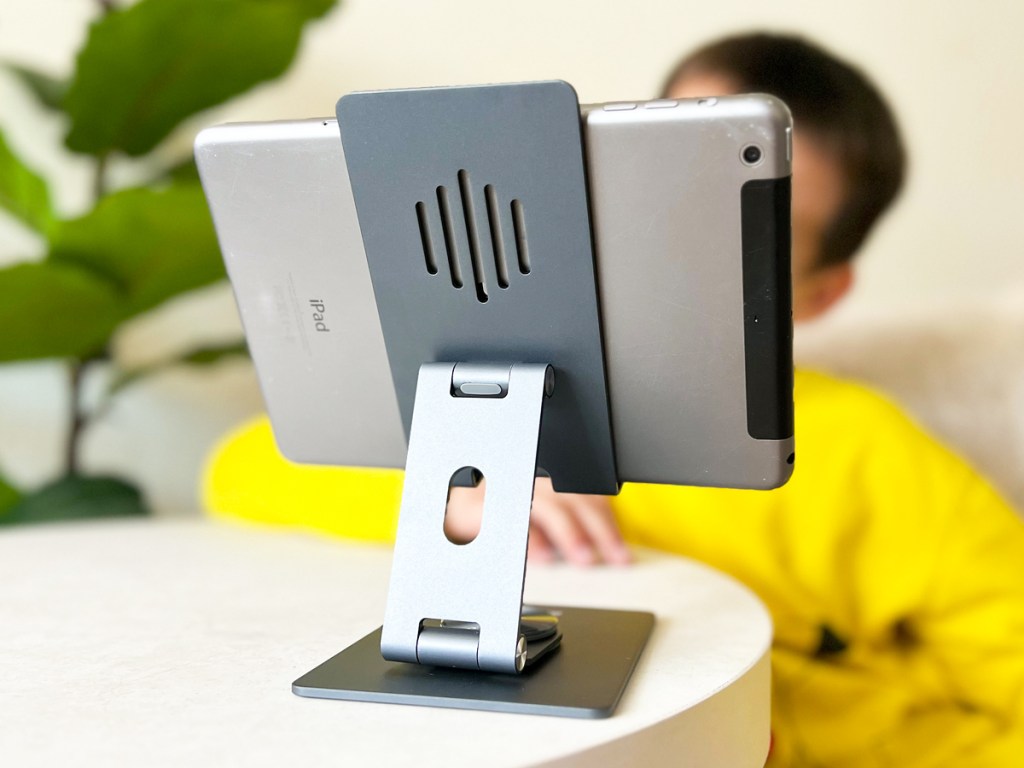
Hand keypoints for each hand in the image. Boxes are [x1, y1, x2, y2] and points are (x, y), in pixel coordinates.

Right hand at [444, 477, 629, 565]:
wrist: (440, 512)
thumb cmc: (494, 515)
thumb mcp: (535, 516)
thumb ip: (564, 525)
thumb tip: (603, 552)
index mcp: (544, 477)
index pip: (584, 492)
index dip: (606, 523)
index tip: (621, 553)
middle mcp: (523, 478)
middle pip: (568, 495)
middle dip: (593, 527)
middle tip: (612, 556)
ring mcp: (499, 490)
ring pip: (543, 502)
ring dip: (567, 532)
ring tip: (584, 557)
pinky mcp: (473, 506)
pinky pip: (504, 519)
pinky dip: (526, 538)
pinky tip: (541, 556)